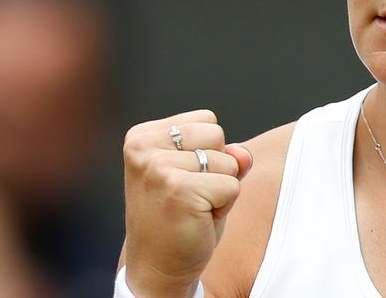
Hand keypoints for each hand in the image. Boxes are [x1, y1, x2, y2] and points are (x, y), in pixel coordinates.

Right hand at [121, 109, 253, 297]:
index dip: (207, 151)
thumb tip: (243, 154)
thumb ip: (224, 153)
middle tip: (191, 196)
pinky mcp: (179, 190)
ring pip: (228, 161)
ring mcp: (159, 168)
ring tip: (193, 207)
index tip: (184, 179)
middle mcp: (143, 147)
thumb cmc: (178, 217)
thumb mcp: (200, 174)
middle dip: (216, 166)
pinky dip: (225, 206)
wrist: (157, 267)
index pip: (206, 119)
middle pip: (217, 133)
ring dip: (221, 187)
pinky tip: (198, 219)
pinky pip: (232, 185)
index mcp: (142, 136)